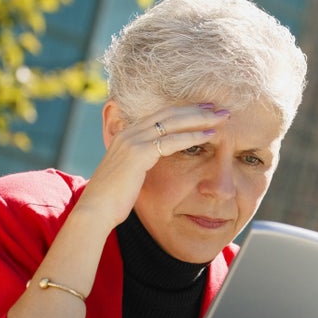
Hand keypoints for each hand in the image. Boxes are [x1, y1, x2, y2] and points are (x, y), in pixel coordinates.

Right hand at [75, 102, 231, 232]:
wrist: (96, 211)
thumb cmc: (113, 199)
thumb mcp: (128, 175)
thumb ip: (139, 164)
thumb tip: (149, 165)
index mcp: (126, 135)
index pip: (160, 116)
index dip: (183, 110)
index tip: (204, 109)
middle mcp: (128, 133)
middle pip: (169, 114)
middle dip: (195, 109)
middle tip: (219, 107)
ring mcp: (132, 141)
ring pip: (173, 123)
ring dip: (200, 118)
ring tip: (222, 117)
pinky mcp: (138, 154)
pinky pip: (172, 141)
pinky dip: (193, 136)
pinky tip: (210, 135)